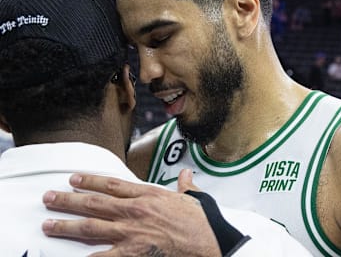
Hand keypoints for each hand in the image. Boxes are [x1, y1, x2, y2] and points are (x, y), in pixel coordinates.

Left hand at [42, 169, 220, 256]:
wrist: (209, 241)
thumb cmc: (200, 221)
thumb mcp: (193, 197)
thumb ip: (185, 185)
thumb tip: (186, 175)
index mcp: (147, 195)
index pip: (111, 184)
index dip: (90, 180)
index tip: (74, 179)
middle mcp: (134, 211)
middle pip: (95, 203)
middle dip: (69, 200)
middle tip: (49, 198)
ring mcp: (131, 234)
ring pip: (92, 228)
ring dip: (68, 226)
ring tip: (49, 224)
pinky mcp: (133, 254)